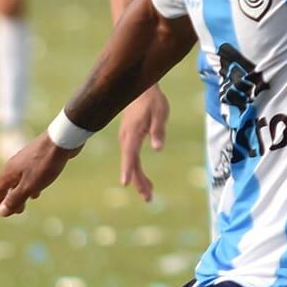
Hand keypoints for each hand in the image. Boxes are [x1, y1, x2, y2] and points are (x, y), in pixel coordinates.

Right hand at [0, 134, 75, 216]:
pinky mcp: (37, 157)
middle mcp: (15, 164)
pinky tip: (39, 188)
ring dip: (22, 191)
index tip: (1, 211)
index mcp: (10, 171)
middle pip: (9, 184)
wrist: (62, 140)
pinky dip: (31, 183)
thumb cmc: (44, 164)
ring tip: (28, 201)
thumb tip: (1, 212)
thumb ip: (15, 199)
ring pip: (20, 178)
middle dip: (12, 198)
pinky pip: (30, 173)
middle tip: (18, 211)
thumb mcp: (29, 186)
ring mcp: (26, 159)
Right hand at [116, 85, 168, 201]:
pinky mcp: (129, 139)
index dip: (128, 169)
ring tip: (149, 194)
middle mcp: (126, 138)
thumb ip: (158, 130)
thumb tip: (158, 148)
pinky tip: (144, 180)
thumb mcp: (160, 112)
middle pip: (131, 164)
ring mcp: (126, 139)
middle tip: (148, 198)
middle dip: (138, 182)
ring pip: (131, 163)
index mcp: (133, 133)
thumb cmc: (152, 100)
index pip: (130, 154)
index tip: (125, 183)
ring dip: (139, 179)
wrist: (141, 89)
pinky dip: (137, 171)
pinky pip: (132, 159)